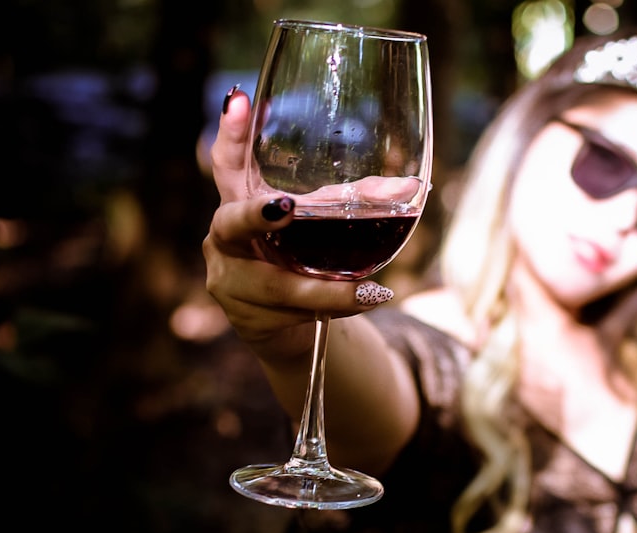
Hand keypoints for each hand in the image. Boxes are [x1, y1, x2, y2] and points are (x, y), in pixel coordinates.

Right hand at [202, 89, 393, 363]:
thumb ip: (357, 202)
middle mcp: (225, 240)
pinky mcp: (249, 319)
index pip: (228, 163)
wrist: (286, 327)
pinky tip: (366, 303)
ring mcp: (230, 282)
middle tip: (286, 207)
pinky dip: (333, 307)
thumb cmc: (301, 260)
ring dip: (325, 289)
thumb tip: (411, 186)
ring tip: (370, 291)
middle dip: (258, 215)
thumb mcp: (323, 226)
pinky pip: (294, 313)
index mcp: (240, 203)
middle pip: (232, 224)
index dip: (230, 133)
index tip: (241, 99)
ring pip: (278, 285)